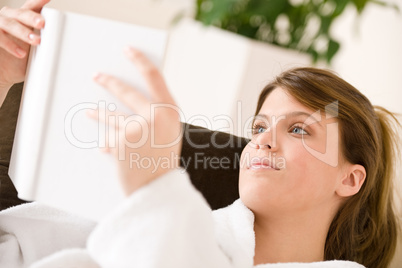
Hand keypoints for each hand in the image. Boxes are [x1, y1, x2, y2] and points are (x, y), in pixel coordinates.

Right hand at [0, 0, 49, 102]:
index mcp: (22, 18)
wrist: (4, 73)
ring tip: (36, 41)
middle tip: (42, 23)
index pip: (32, 7)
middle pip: (20, 13)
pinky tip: (20, 53)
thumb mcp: (37, 51)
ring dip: (23, 31)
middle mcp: (10, 18)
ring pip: (9, 23)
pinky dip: (9, 44)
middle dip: (32, 17)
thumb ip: (47, 44)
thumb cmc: (21, 60)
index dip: (39, 2)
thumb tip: (67, 48)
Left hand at [89, 47, 182, 195]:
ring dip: (98, 114)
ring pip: (111, 115)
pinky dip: (109, 145)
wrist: (160, 190)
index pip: (154, 76)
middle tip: (97, 76)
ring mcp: (138, 127)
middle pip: (125, 91)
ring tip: (89, 113)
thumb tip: (129, 99)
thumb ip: (155, 115)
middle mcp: (155, 115)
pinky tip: (108, 151)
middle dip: (108, 82)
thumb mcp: (168, 134)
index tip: (128, 50)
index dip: (140, 60)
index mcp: (170, 111)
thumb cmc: (164, 162)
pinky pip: (110, 138)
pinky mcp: (122, 140)